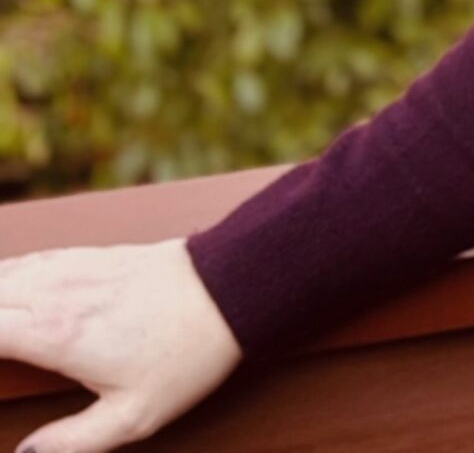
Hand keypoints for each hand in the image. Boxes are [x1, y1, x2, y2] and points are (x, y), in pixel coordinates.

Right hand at [0, 238, 242, 451]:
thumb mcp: (133, 417)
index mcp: (56, 332)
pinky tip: (1, 287)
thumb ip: (72, 443)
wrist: (233, 286)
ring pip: (2, 275)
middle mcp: (55, 291)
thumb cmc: (187, 356)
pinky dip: (2, 277)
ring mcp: (71, 267)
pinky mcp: (87, 256)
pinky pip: (25, 261)